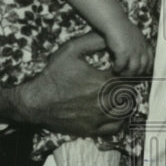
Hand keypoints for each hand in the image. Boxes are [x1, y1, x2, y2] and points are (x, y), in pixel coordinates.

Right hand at [0, 33, 122, 136]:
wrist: (35, 101)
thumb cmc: (53, 75)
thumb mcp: (70, 50)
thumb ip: (93, 41)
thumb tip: (110, 36)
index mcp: (103, 82)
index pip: (129, 76)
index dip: (128, 72)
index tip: (122, 69)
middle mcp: (104, 101)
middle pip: (130, 94)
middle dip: (127, 86)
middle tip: (120, 81)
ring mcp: (98, 118)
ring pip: (125, 111)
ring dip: (125, 101)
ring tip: (118, 94)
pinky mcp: (92, 129)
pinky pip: (115, 127)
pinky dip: (118, 119)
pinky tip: (113, 110)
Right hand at [106, 22, 153, 76]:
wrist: (114, 20)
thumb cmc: (122, 25)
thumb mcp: (135, 33)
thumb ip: (138, 42)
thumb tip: (137, 48)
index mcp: (144, 43)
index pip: (150, 59)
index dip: (147, 67)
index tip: (142, 72)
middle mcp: (140, 48)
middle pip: (143, 66)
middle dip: (136, 73)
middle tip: (129, 75)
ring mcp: (132, 51)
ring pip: (133, 69)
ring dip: (127, 73)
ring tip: (121, 73)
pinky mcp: (123, 52)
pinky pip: (121, 65)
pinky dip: (118, 69)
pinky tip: (114, 69)